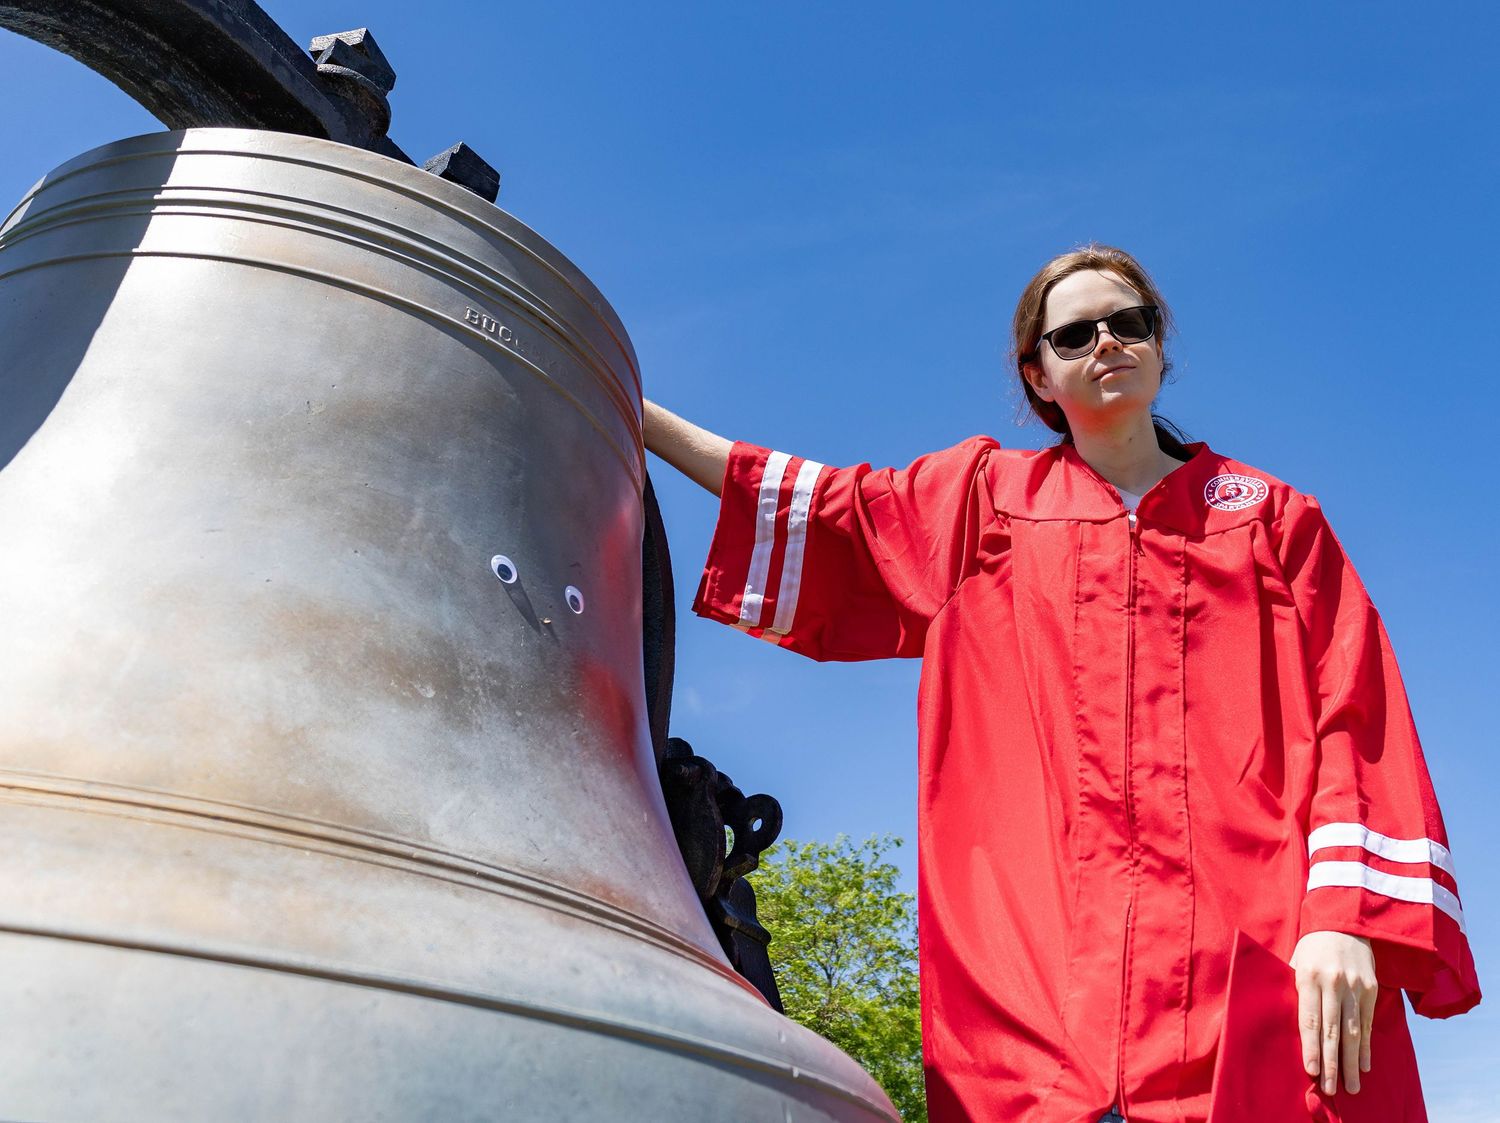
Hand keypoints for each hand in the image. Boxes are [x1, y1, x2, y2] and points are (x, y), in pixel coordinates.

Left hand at [1290, 930, 1375, 1094]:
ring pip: (1353, 1031)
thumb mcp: (1296, 961)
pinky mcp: (1370, 990)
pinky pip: (1367, 1024)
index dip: (1311, 1047)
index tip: (1311, 1071)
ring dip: (1351, 1061)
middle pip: (1332, 1030)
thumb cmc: (1312, 947)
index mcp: (1309, 976)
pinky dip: (1366, 1047)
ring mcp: (1354, 988)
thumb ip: (1294, 989)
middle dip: (1331, 1062)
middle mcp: (1333, 984)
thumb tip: (1285, 1021)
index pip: (1310, 1019)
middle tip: (1330, 1089)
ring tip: (1350, 1086)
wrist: (1345, 924)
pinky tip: (1363, 1065)